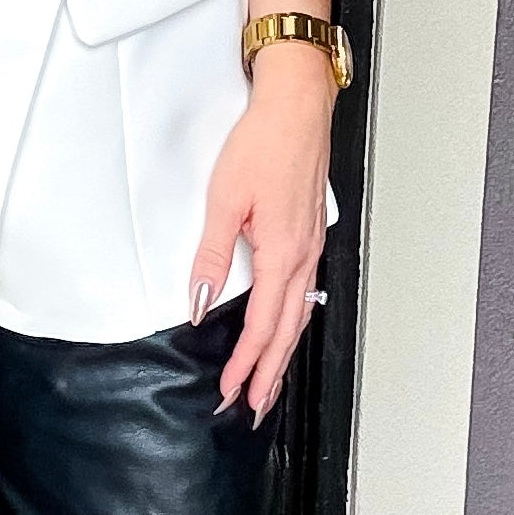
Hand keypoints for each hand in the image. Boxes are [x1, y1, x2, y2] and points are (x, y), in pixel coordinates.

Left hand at [189, 50, 333, 419]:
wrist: (296, 106)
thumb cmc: (264, 143)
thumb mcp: (224, 200)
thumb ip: (212, 257)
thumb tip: (202, 301)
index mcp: (283, 253)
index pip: (263, 327)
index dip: (245, 365)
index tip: (229, 391)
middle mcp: (304, 256)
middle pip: (288, 333)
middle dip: (268, 375)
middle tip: (253, 408)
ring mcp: (311, 247)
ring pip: (300, 316)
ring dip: (282, 355)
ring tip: (268, 384)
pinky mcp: (310, 235)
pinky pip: (304, 294)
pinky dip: (293, 324)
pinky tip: (285, 331)